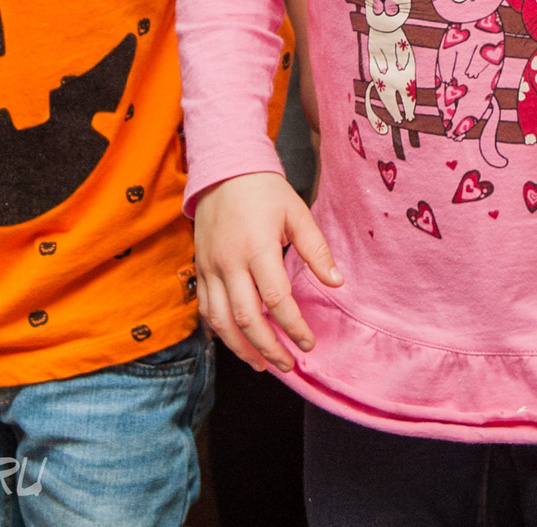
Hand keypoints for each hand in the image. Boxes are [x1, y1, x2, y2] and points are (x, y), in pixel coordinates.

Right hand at [192, 171, 342, 370]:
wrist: (223, 172)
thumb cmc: (265, 191)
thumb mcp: (297, 213)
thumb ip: (316, 250)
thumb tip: (336, 283)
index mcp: (257, 247)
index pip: (276, 299)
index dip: (293, 326)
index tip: (308, 343)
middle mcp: (229, 263)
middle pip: (246, 318)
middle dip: (268, 347)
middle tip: (288, 364)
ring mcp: (210, 269)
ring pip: (221, 321)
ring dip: (242, 348)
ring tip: (263, 364)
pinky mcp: (199, 270)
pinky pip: (206, 310)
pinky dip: (220, 332)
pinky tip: (237, 344)